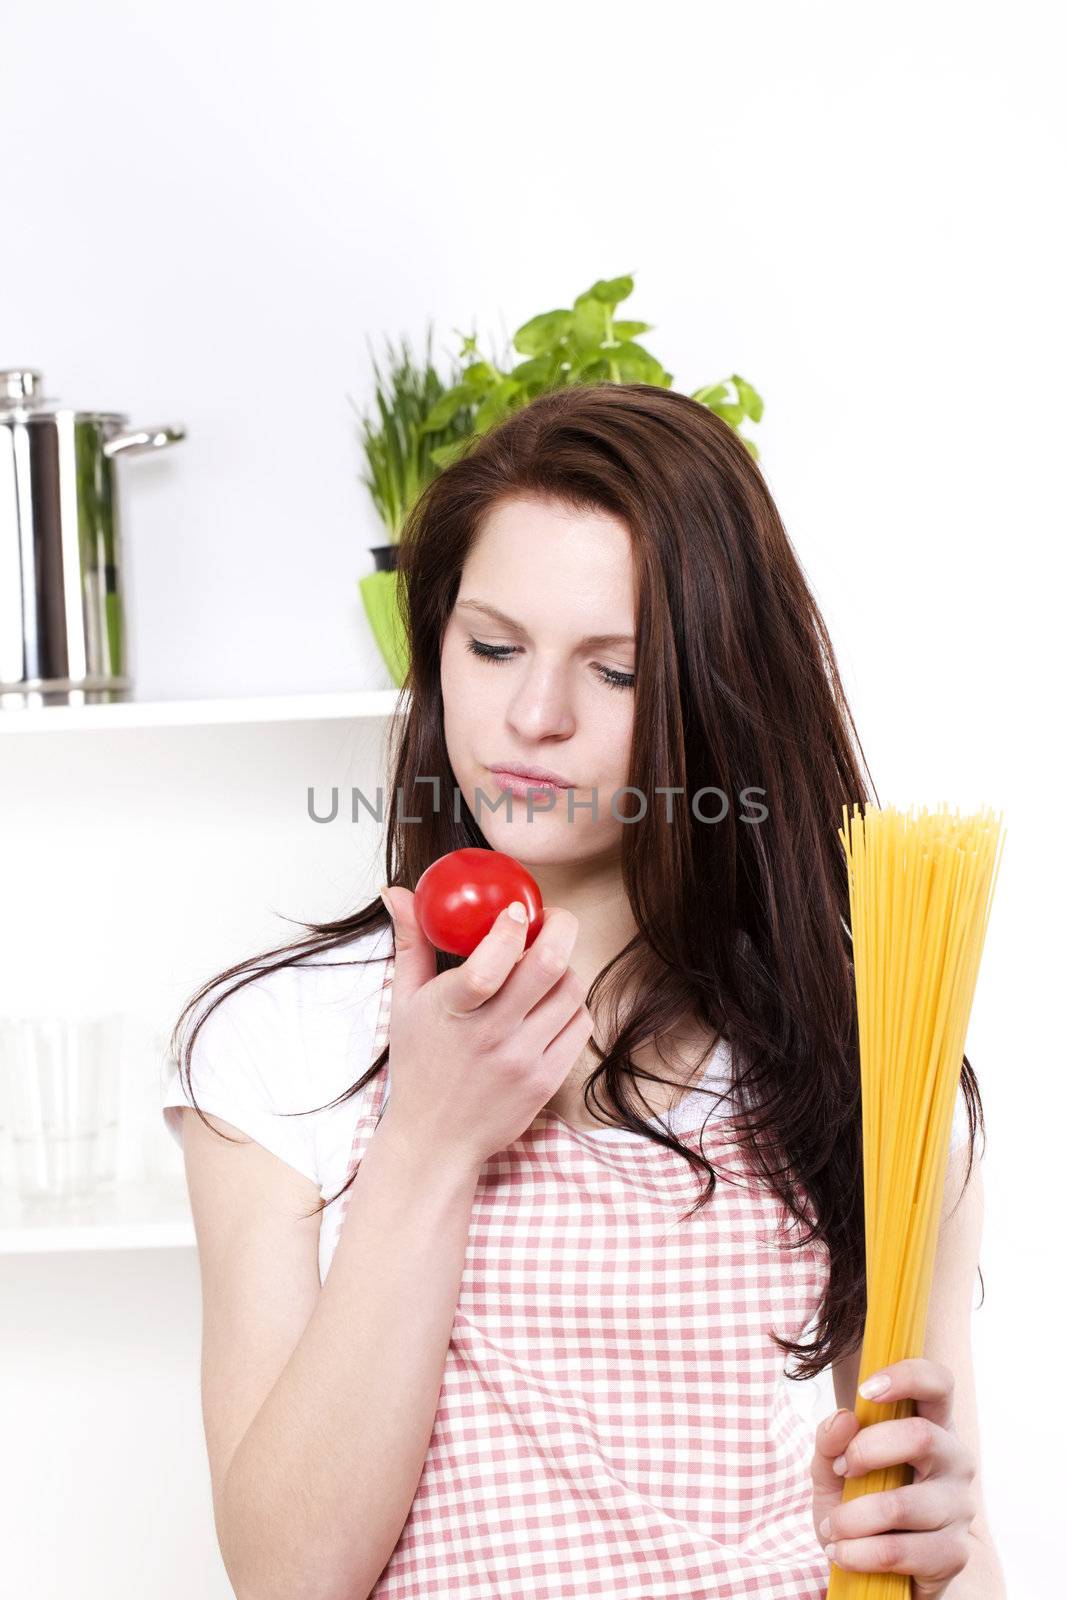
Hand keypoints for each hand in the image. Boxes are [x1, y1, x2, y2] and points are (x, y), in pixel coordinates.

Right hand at [377, 886, 593, 1171]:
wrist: (437, 1138)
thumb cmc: (420, 1064)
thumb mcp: (404, 1002)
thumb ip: (411, 943)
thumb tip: (399, 893)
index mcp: (452, 1012)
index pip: (488, 966)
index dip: (511, 928)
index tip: (516, 909)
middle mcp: (490, 1037)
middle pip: (548, 968)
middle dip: (560, 928)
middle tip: (552, 918)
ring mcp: (523, 1061)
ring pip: (571, 991)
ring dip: (564, 968)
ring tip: (546, 966)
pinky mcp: (547, 1080)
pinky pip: (579, 1025)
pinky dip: (572, 1004)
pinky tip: (550, 1003)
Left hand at [810, 1359, 978, 1597]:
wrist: (879, 1570)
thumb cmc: (859, 1504)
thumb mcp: (831, 1468)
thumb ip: (829, 1440)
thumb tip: (844, 1419)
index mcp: (931, 1425)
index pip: (938, 1383)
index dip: (907, 1376)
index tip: (865, 1390)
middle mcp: (954, 1460)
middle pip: (921, 1436)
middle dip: (866, 1451)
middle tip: (840, 1470)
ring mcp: (959, 1508)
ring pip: (902, 1503)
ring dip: (852, 1518)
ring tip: (832, 1527)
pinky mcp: (954, 1553)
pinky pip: (900, 1550)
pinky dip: (860, 1553)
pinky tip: (844, 1554)